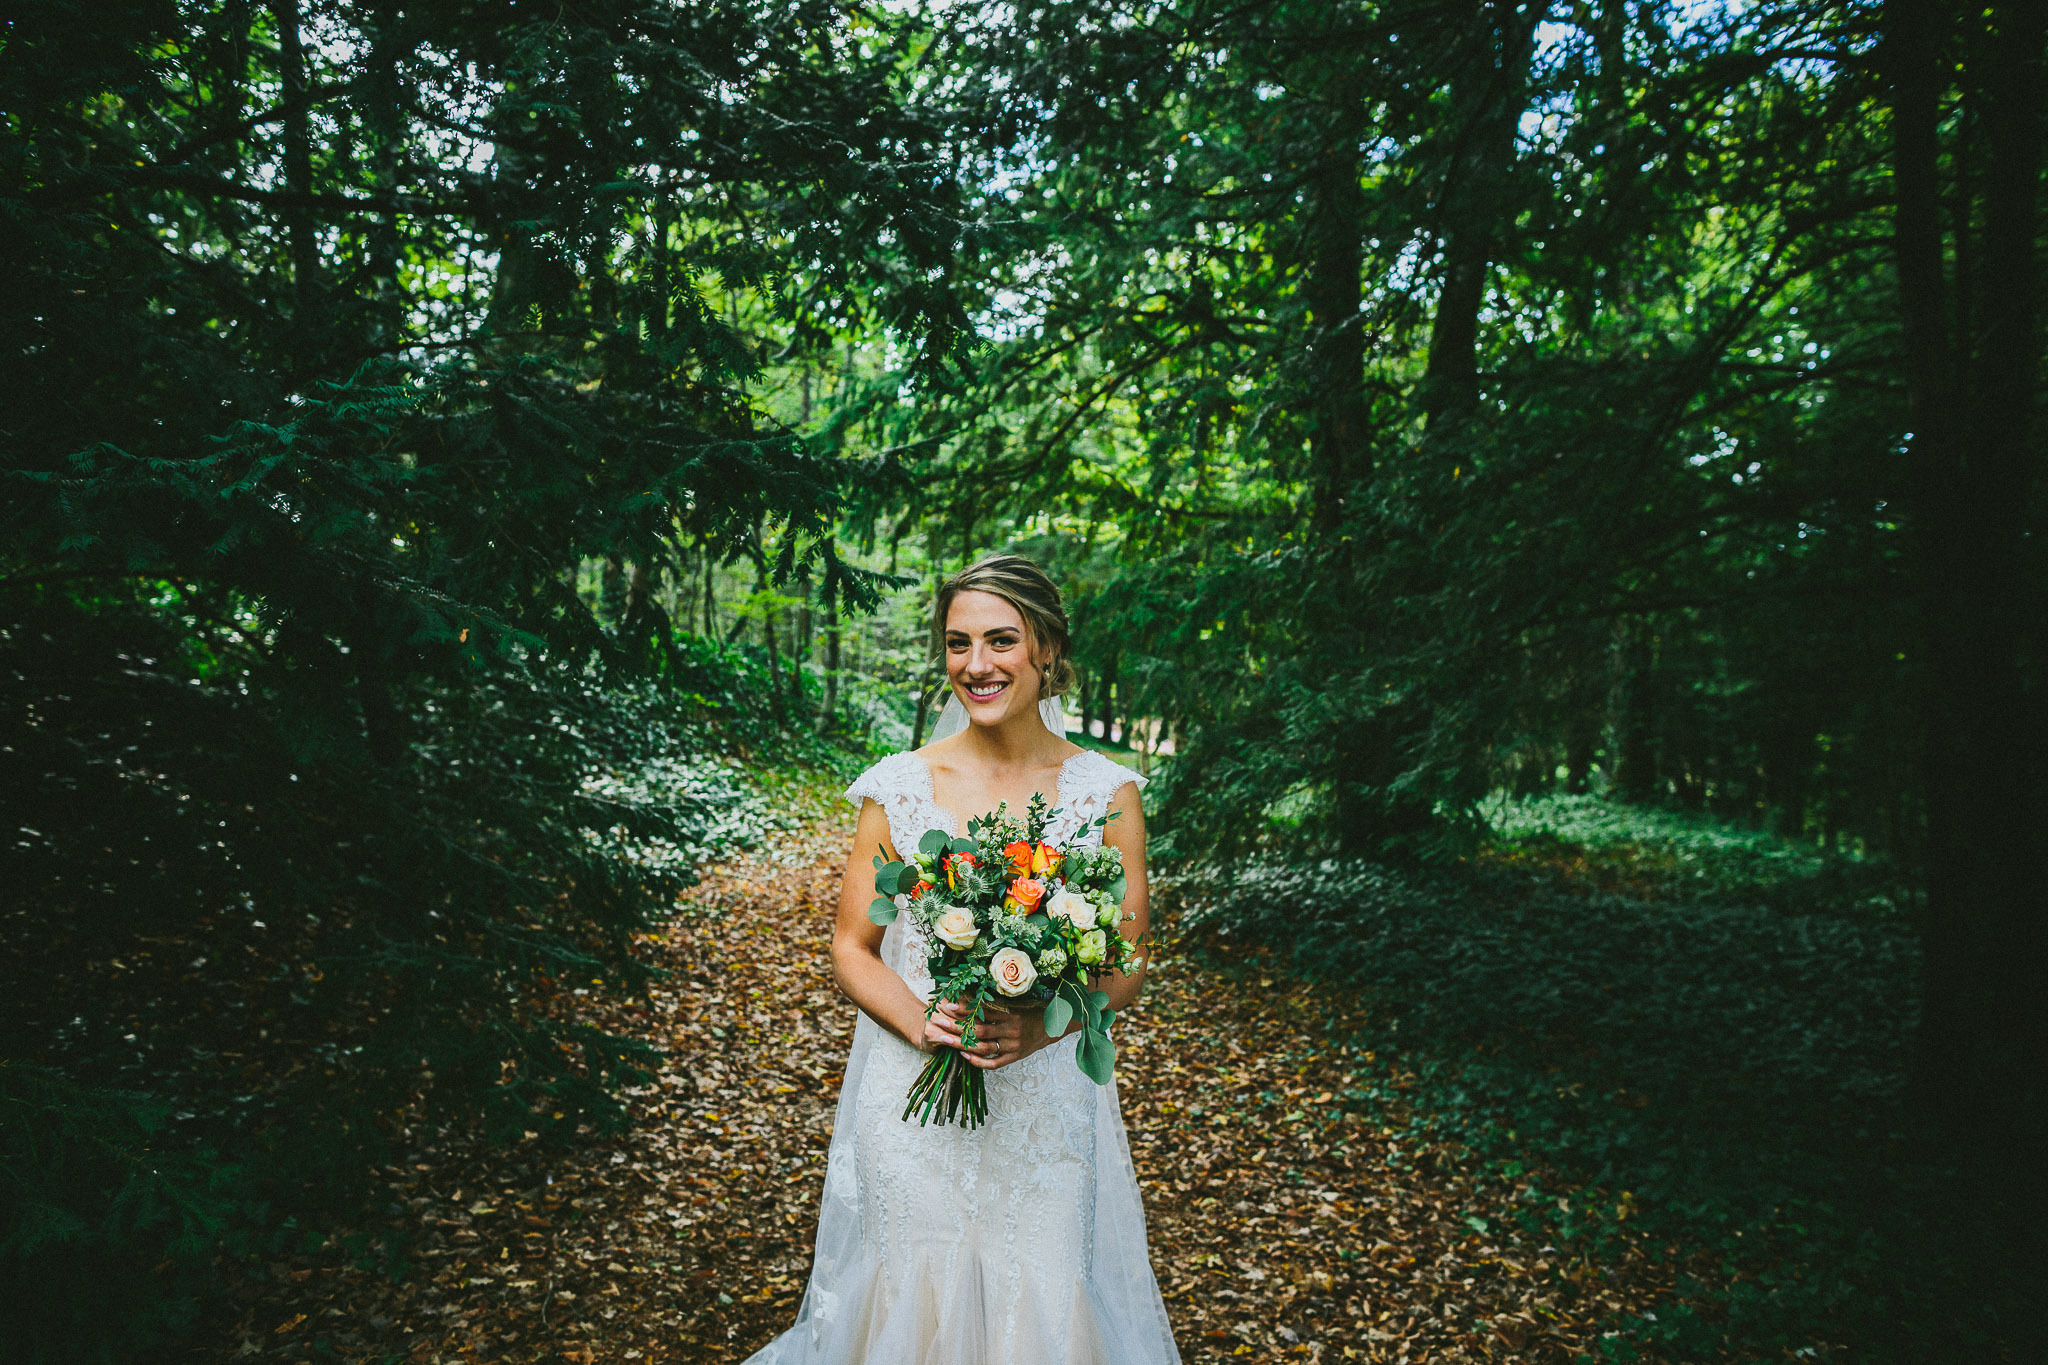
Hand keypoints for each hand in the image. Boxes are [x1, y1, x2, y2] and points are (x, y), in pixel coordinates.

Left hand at [926, 1001, 1062, 1070]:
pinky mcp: (1014, 1058)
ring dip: (962, 1044)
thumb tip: (974, 992)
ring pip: (983, 1048)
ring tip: (944, 1040)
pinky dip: (978, 1061)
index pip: (984, 1012)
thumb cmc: (1032, 1011)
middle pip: (979, 1031)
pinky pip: (993, 1063)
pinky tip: (964, 1055)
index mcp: (1013, 1014)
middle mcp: (1013, 1031)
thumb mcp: (1017, 1003)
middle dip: (957, 1028)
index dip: (965, 1010)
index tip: (948, 1006)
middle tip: (939, 1023)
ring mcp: (1013, 1047)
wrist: (1053, 1027)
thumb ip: (998, 1002)